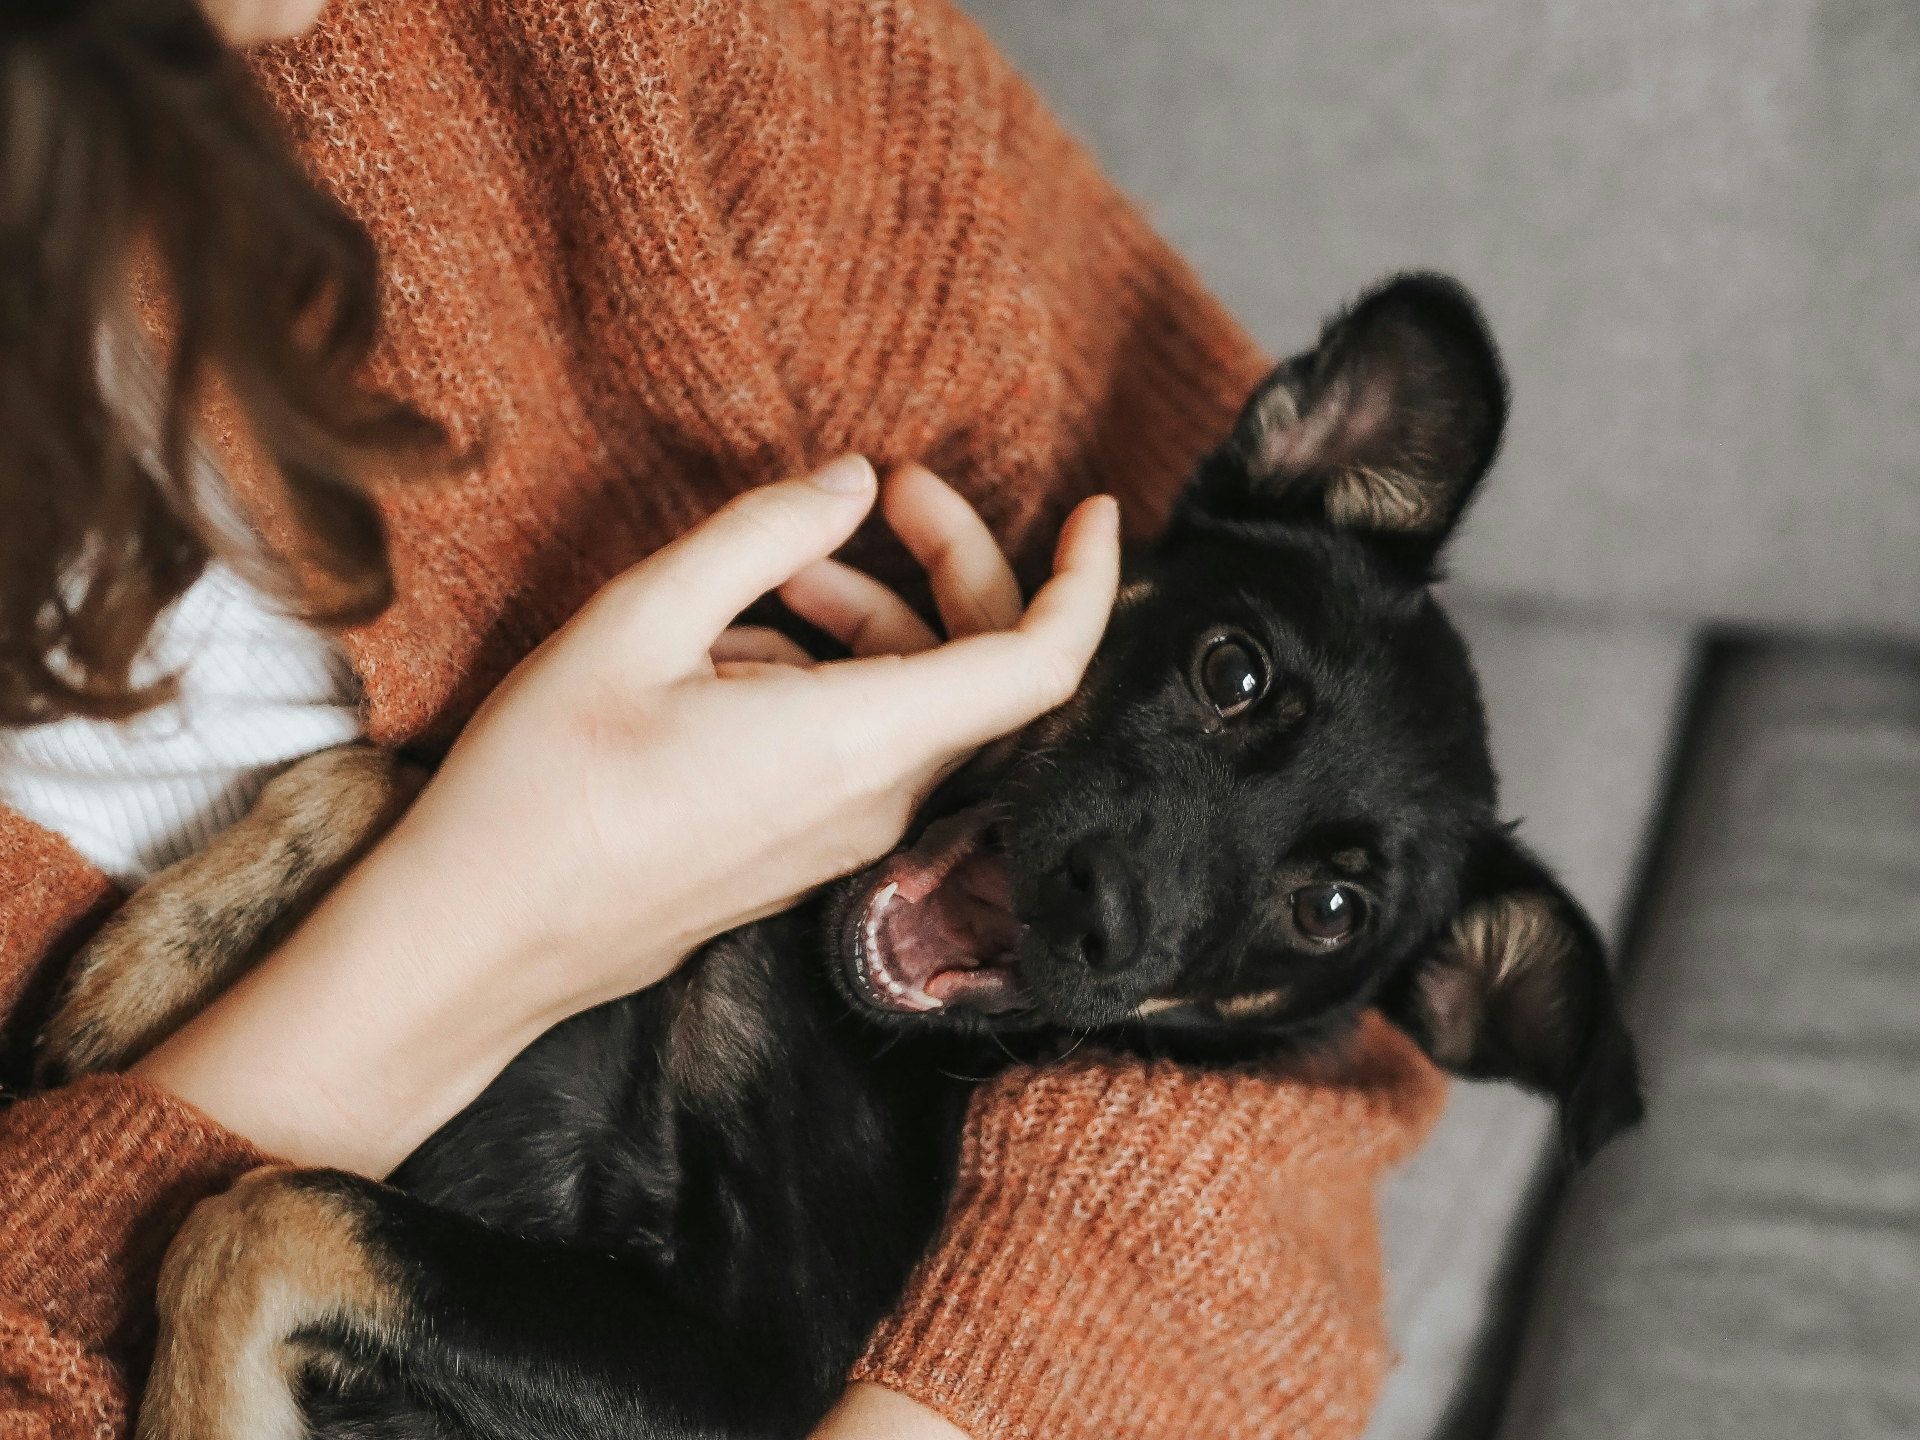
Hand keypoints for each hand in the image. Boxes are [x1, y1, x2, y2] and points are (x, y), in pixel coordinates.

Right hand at [134, 457, 1119, 1176]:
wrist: (477, 944)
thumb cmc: (541, 788)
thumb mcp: (637, 622)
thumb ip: (759, 537)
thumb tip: (849, 483)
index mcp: (859, 742)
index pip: (1040, 666)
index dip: (1085, 581)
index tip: (1092, 507)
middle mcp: (876, 801)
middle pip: (981, 672)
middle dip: (950, 564)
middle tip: (880, 493)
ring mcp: (844, 838)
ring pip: (916, 706)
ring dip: (870, 617)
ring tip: (769, 574)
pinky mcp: (805, 853)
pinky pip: (864, 748)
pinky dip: (830, 674)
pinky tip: (728, 649)